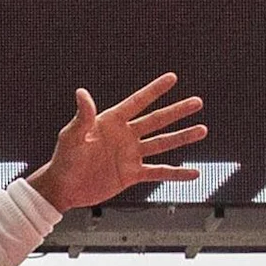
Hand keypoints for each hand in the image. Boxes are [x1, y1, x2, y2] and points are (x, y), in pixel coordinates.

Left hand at [28, 74, 208, 210]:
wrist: (64, 187)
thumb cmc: (64, 158)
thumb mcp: (71, 135)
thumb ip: (82, 116)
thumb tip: (82, 93)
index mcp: (112, 121)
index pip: (138, 102)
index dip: (155, 90)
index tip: (172, 78)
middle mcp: (126, 135)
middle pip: (157, 121)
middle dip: (177, 111)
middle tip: (197, 102)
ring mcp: (131, 155)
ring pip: (162, 144)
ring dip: (182, 138)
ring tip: (202, 130)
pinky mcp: (132, 175)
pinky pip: (158, 172)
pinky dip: (176, 173)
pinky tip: (194, 173)